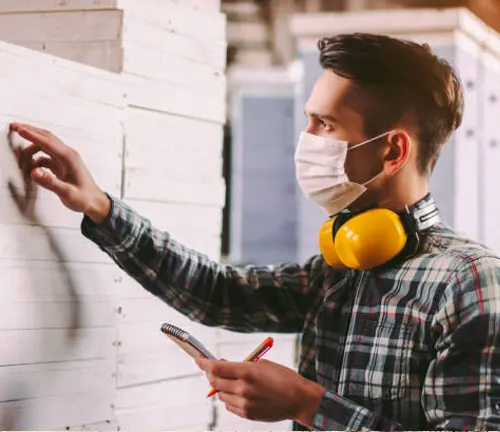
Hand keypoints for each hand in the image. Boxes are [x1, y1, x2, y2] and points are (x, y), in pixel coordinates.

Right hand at [9, 123, 110, 223]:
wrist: (95, 202)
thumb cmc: (84, 198)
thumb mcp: (67, 193)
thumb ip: (50, 183)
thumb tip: (34, 172)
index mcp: (69, 158)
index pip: (47, 142)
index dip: (32, 135)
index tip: (18, 129)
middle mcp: (68, 155)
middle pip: (46, 137)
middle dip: (30, 131)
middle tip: (14, 127)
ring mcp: (66, 159)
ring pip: (46, 146)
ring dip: (32, 149)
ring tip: (22, 161)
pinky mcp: (63, 165)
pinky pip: (47, 156)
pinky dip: (37, 158)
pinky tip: (32, 167)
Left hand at [195, 357, 323, 426]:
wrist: (298, 399)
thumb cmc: (283, 377)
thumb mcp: (263, 364)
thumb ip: (242, 365)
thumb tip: (222, 364)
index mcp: (247, 372)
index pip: (216, 368)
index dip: (204, 363)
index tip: (197, 359)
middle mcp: (243, 388)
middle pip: (215, 382)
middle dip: (210, 374)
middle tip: (212, 369)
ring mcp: (244, 403)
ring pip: (220, 394)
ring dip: (222, 387)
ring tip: (234, 381)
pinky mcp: (247, 414)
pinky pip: (229, 405)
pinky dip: (229, 398)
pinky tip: (240, 393)